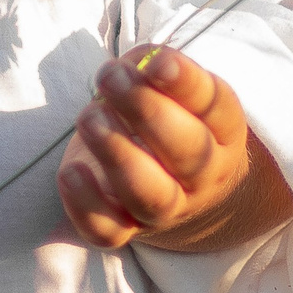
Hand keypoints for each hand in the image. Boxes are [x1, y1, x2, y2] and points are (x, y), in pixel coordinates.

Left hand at [56, 45, 287, 252]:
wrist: (185, 188)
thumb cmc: (170, 118)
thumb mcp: (172, 88)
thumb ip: (151, 69)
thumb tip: (129, 66)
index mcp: (222, 130)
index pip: (214, 106)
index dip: (186, 84)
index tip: (157, 62)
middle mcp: (202, 174)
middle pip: (186, 152)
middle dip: (146, 110)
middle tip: (111, 77)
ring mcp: (167, 207)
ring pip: (149, 194)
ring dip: (117, 153)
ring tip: (89, 116)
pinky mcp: (126, 228)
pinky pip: (108, 230)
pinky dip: (85, 205)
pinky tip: (70, 172)